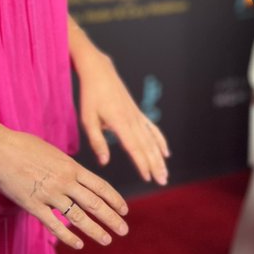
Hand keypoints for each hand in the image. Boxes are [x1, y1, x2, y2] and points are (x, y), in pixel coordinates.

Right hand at [0, 127, 128, 251]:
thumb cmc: (23, 146)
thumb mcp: (53, 152)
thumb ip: (66, 166)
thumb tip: (75, 174)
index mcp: (72, 167)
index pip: (101, 186)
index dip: (115, 200)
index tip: (124, 210)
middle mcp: (65, 181)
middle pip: (95, 203)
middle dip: (112, 218)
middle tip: (124, 230)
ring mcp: (50, 194)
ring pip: (78, 217)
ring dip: (95, 230)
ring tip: (107, 240)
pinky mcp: (33, 205)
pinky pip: (54, 224)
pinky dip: (68, 236)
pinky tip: (78, 244)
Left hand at [71, 30, 169, 185]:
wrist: (100, 72)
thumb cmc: (90, 96)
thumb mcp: (87, 119)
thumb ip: (97, 141)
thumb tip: (104, 162)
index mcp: (119, 122)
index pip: (133, 147)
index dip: (141, 163)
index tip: (147, 177)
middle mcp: (132, 120)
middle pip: (147, 146)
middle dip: (155, 165)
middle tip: (162, 181)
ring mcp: (137, 115)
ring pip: (151, 140)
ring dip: (159, 157)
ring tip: (165, 173)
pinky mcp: (137, 112)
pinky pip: (152, 129)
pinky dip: (160, 140)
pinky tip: (165, 152)